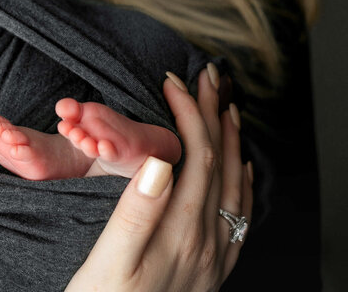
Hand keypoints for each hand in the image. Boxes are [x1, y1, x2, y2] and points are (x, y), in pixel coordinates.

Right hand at [65, 65, 252, 291]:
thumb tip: (161, 161)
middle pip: (220, 162)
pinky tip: (235, 173)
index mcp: (180, 231)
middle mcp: (205, 242)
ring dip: (232, 141)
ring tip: (227, 108)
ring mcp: (212, 258)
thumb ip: (136, 212)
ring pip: (234, 186)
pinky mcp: (210, 273)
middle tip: (209, 75)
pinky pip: (237, 218)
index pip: (196, 155)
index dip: (188, 112)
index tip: (175, 81)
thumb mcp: (107, 262)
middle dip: (214, 113)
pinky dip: (240, 183)